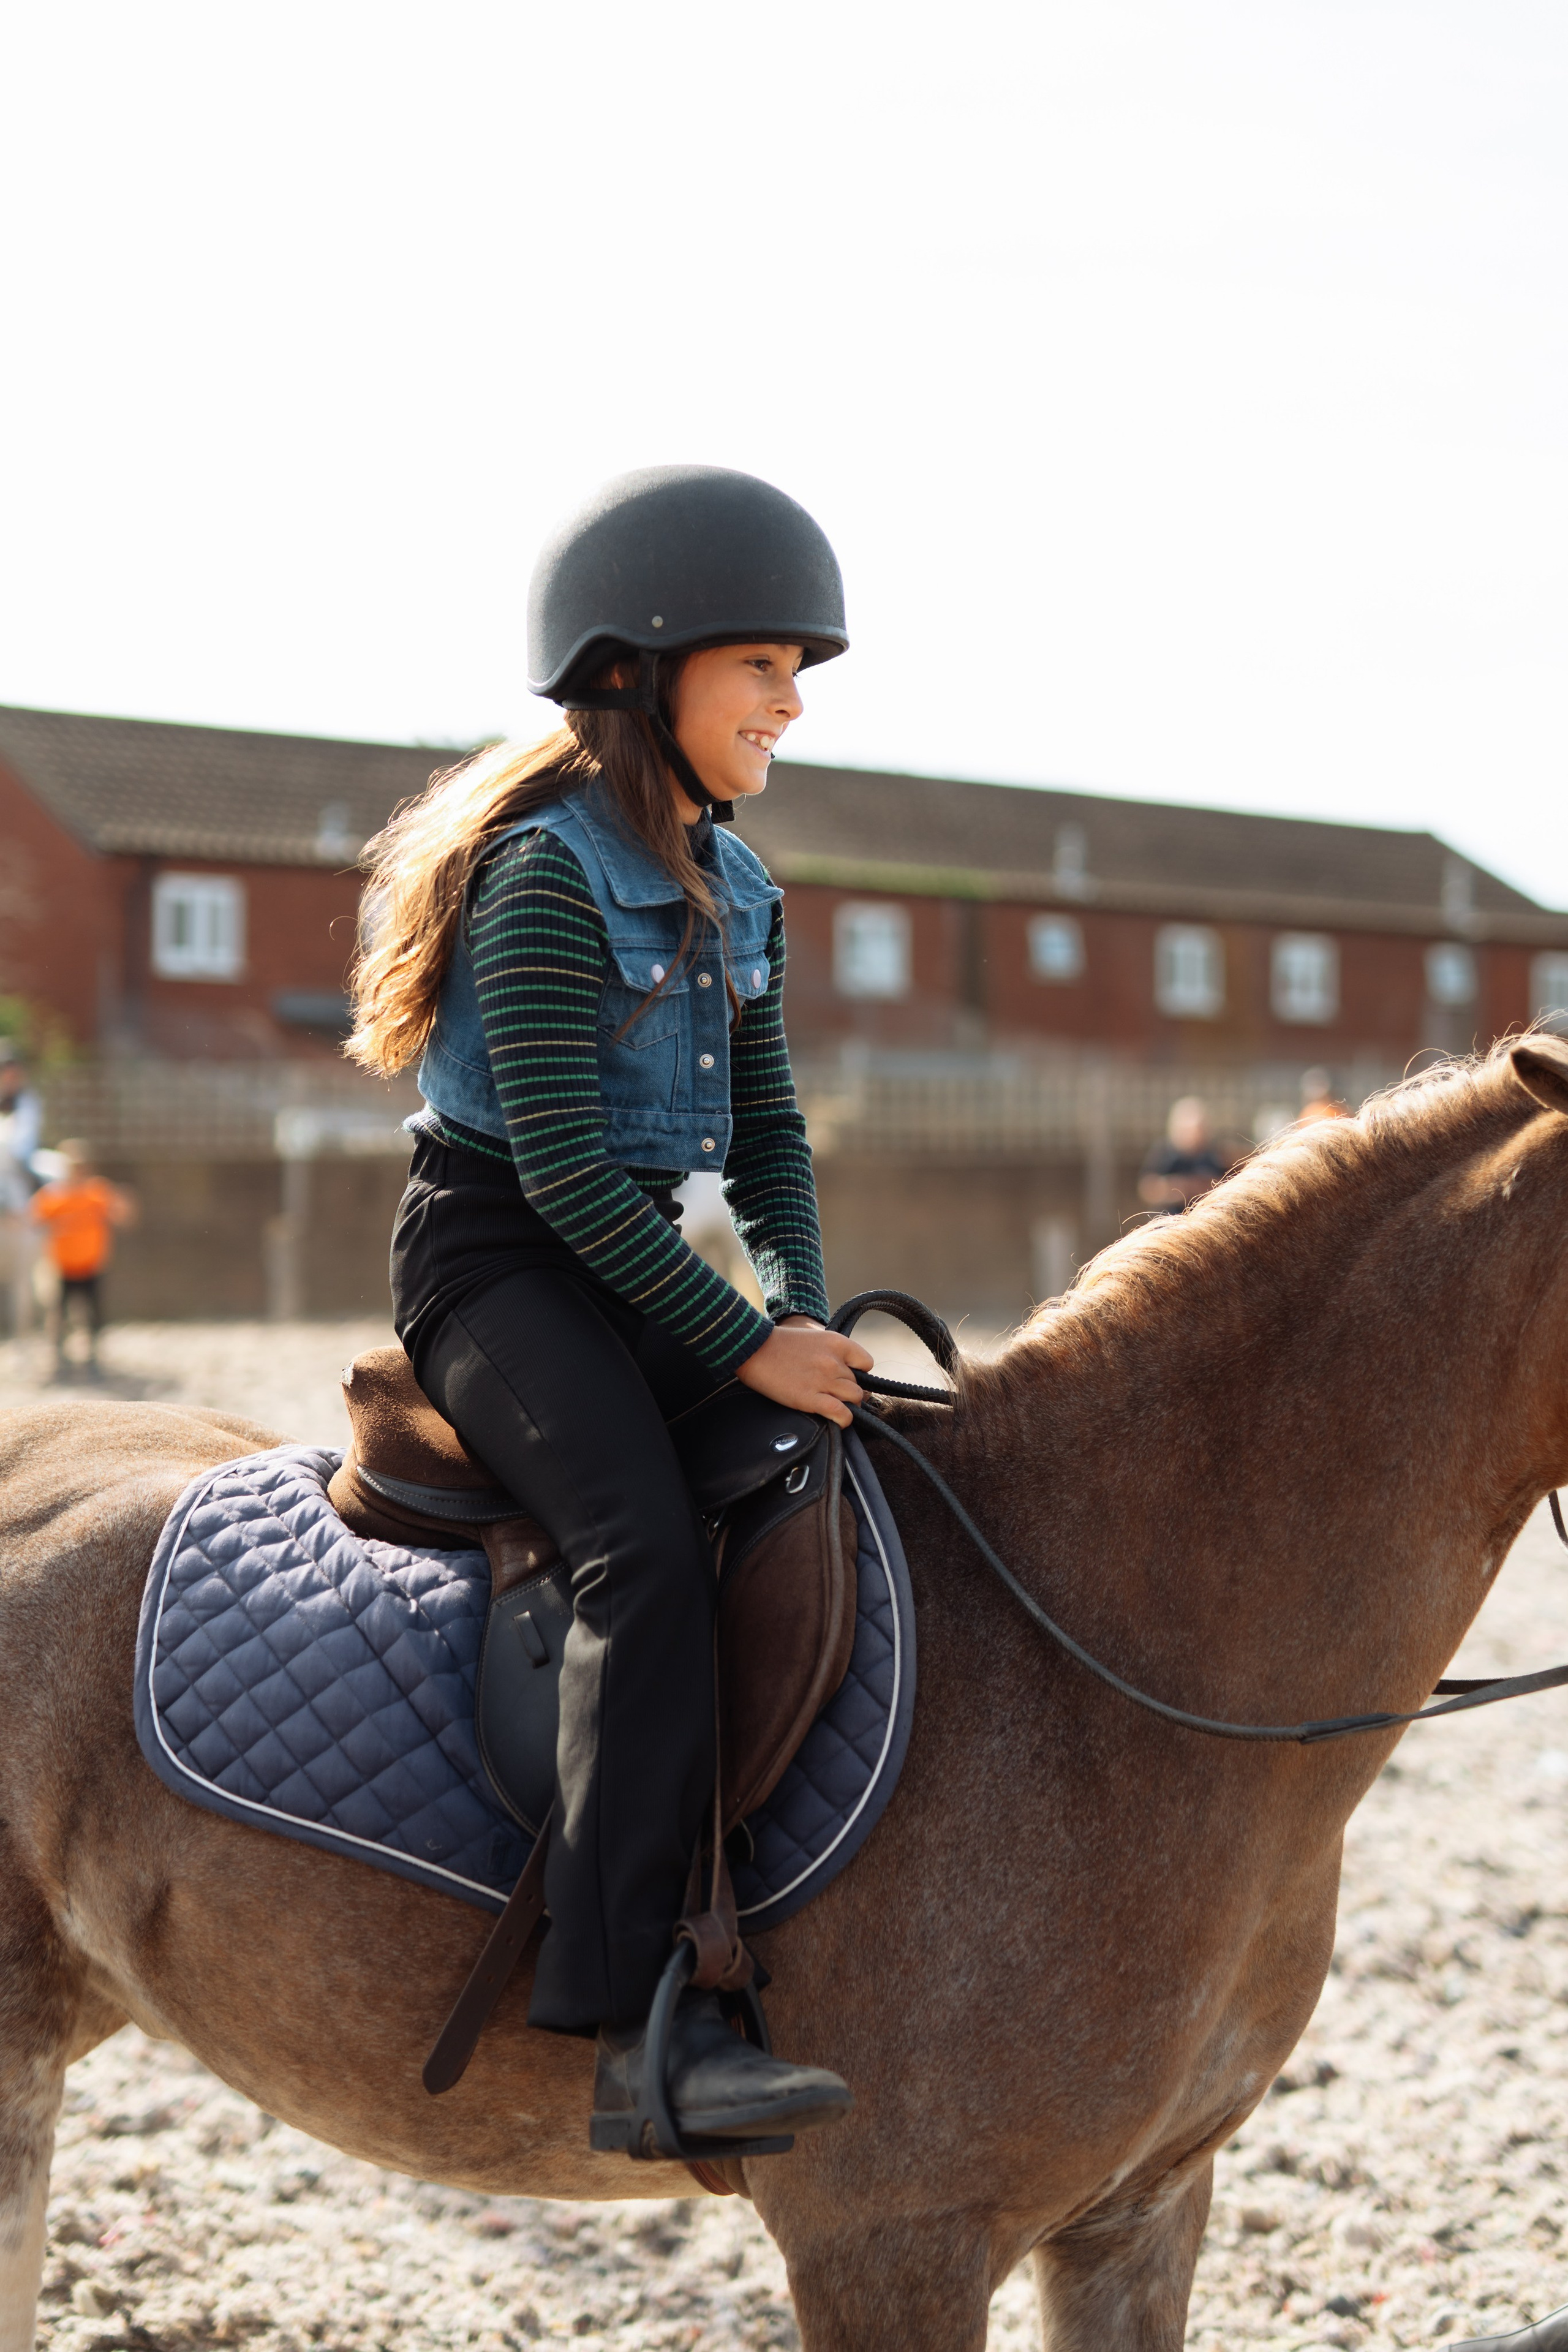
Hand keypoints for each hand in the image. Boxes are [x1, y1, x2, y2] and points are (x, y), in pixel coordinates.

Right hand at [735, 1316, 872, 1426]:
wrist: (754, 1348)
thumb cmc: (780, 1344)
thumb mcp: (813, 1337)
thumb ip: (831, 1351)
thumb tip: (844, 1370)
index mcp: (836, 1343)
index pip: (866, 1363)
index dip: (859, 1373)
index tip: (847, 1377)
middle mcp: (834, 1362)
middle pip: (858, 1384)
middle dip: (848, 1390)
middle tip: (834, 1393)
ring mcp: (823, 1380)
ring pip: (854, 1399)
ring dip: (847, 1405)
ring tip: (834, 1405)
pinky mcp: (811, 1399)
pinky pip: (841, 1413)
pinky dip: (844, 1419)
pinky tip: (838, 1419)